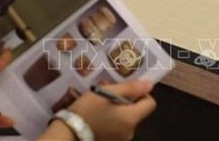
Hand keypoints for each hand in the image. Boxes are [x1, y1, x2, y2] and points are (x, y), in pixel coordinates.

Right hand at [40, 79, 155, 140]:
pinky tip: (96, 116)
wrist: (67, 135)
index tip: (127, 89)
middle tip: (107, 93)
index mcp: (132, 119)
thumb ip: (130, 88)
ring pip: (125, 120)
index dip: (142, 94)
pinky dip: (110, 121)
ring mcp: (120, 140)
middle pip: (136, 112)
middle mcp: (130, 132)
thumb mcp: (107, 93)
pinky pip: (116, 129)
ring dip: (116, 110)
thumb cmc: (87, 111)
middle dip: (125, 101)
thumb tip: (150, 84)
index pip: (150, 104)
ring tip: (98, 104)